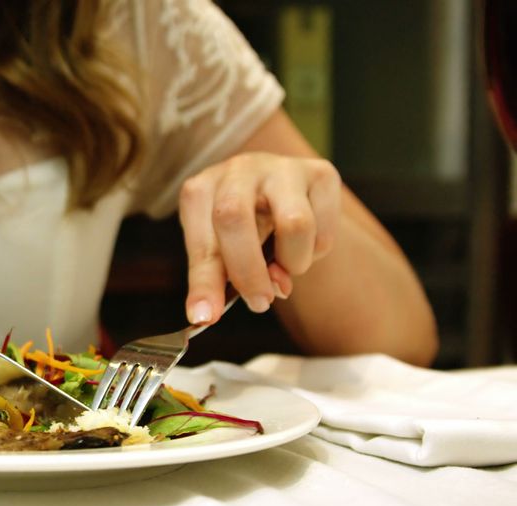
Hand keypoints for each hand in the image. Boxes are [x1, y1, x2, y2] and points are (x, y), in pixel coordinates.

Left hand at [178, 152, 340, 323]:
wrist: (279, 193)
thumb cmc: (241, 227)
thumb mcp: (219, 251)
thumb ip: (217, 279)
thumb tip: (207, 315)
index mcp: (201, 190)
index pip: (201, 241)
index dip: (204, 283)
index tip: (204, 317)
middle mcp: (238, 170)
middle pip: (234, 217)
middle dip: (248, 272)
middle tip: (259, 302)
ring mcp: (281, 168)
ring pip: (295, 225)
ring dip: (293, 263)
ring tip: (284, 266)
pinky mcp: (321, 174)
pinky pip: (324, 229)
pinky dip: (316, 253)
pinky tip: (303, 244)